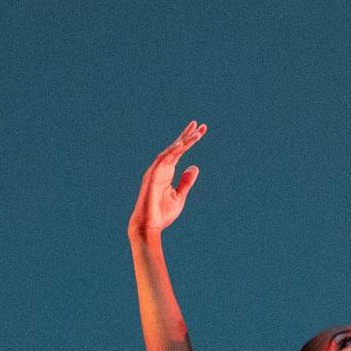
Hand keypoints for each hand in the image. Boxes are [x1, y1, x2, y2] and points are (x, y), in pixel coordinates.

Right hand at [132, 124, 203, 240]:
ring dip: (183, 142)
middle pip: (175, 147)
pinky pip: (162, 160)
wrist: (149, 226)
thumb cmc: (162, 213)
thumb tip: (195, 167)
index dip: (189, 140)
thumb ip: (186, 182)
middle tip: (200, 125)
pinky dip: (171, 151)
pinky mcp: (152, 176)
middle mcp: (161, 168)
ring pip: (171, 151)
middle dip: (187, 135)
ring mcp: (156, 171)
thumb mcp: (179, 196)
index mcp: (167, 171)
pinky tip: (181, 144)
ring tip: (196, 133)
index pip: (180, 152)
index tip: (201, 130)